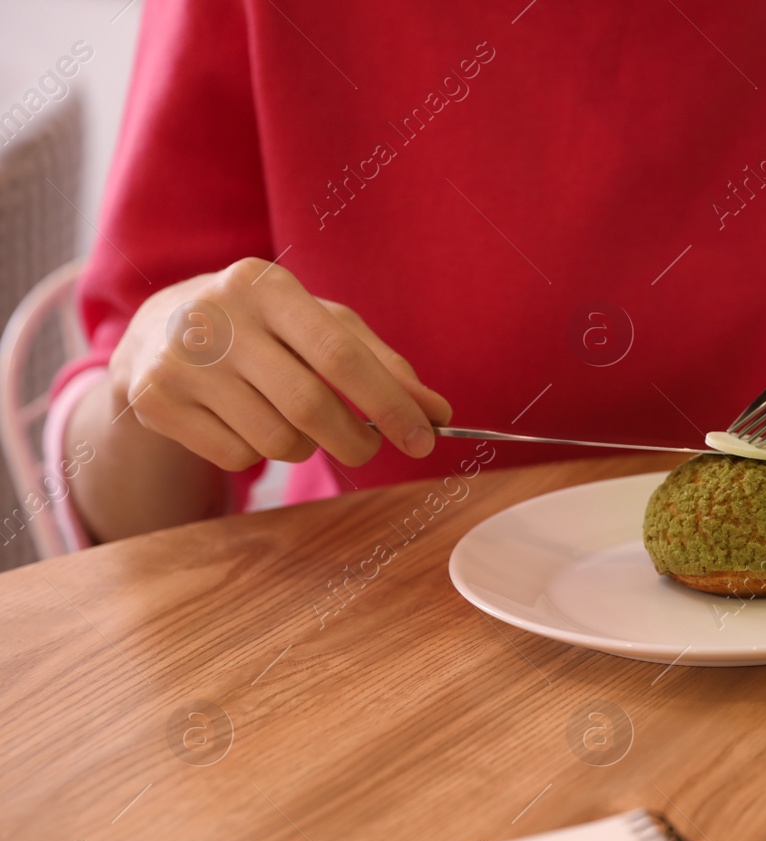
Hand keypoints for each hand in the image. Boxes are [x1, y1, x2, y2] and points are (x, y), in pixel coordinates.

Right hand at [108, 258, 451, 470]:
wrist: (159, 331)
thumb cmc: (265, 329)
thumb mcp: (322, 328)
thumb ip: (382, 366)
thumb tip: (438, 414)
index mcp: (267, 285)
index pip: (340, 355)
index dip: (389, 403)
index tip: (425, 439)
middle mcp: (217, 316)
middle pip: (310, 405)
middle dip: (354, 440)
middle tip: (367, 447)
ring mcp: (179, 359)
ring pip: (275, 439)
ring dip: (303, 448)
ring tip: (293, 423)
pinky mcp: (154, 400)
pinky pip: (236, 456)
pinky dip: (258, 454)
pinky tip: (244, 423)